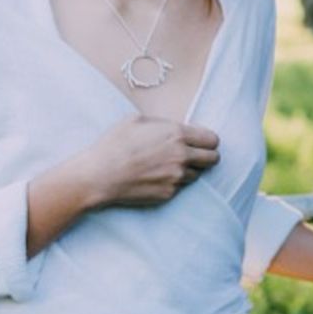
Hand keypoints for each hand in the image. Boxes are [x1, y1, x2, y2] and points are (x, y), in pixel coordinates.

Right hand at [86, 113, 220, 206]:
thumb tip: (175, 127)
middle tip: (196, 154)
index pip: (212, 139)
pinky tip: (157, 176)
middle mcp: (181, 157)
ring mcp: (176, 178)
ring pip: (197, 174)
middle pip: (213, 159)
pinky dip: (174, 181)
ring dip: (189, 169)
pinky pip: (180, 187)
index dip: (209, 140)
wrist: (99, 175)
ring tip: (169, 165)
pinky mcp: (168, 194)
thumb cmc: (115, 143)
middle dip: (207, 156)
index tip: (203, 141)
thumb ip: (163, 123)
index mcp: (177, 134)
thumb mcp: (138, 119)